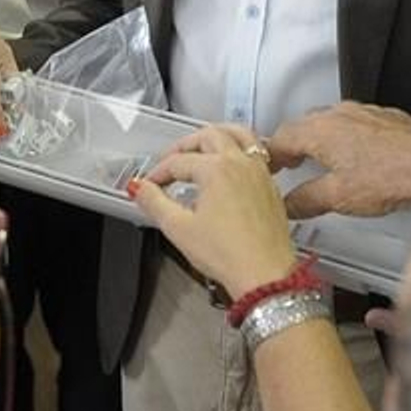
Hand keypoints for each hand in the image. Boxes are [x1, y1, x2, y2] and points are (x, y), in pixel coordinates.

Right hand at [132, 124, 296, 297]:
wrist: (265, 275)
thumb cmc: (230, 255)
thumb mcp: (178, 228)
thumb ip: (154, 203)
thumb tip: (139, 188)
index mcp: (216, 168)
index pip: (178, 161)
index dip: (159, 172)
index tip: (150, 185)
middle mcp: (240, 163)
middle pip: (208, 136)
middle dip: (184, 145)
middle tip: (170, 159)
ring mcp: (260, 173)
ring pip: (239, 135)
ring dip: (217, 134)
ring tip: (203, 143)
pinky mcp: (271, 186)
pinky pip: (257, 151)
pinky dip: (240, 148)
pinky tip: (234, 161)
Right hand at [266, 102, 410, 218]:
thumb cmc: (391, 178)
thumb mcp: (338, 197)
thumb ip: (306, 200)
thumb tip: (289, 205)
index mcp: (320, 130)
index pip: (280, 138)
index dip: (268, 156)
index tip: (266, 168)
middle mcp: (340, 114)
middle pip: (302, 126)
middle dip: (291, 146)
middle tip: (286, 164)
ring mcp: (364, 113)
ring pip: (329, 122)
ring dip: (318, 140)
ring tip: (319, 161)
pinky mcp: (386, 118)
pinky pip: (355, 124)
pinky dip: (345, 139)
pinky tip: (355, 158)